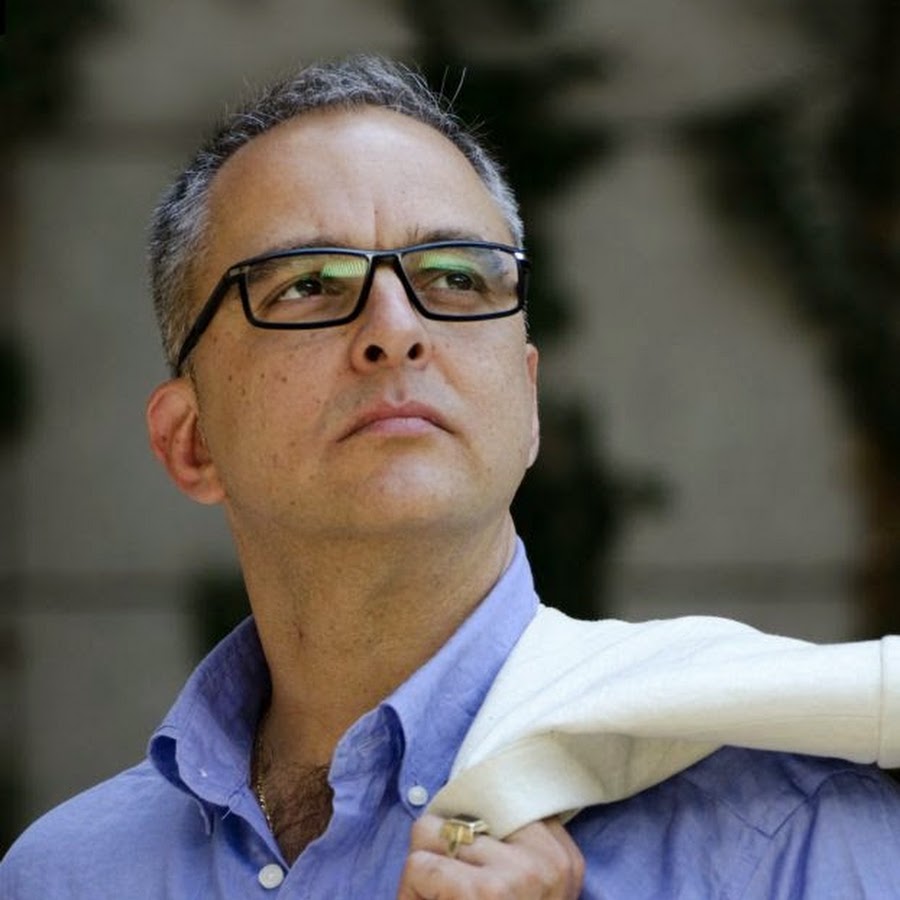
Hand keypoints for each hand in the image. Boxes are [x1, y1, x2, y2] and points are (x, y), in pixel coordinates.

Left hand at [396, 813, 583, 898]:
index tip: (465, 863)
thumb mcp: (521, 888)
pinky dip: (410, 893)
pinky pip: (420, 864)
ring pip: (433, 832)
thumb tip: (460, 803)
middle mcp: (549, 860)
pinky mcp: (483, 893)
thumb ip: (505, 847)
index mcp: (563, 857)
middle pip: (463, 811)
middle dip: (441, 848)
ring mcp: (520, 874)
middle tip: (446, 892)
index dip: (468, 830)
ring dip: (422, 870)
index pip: (500, 798)